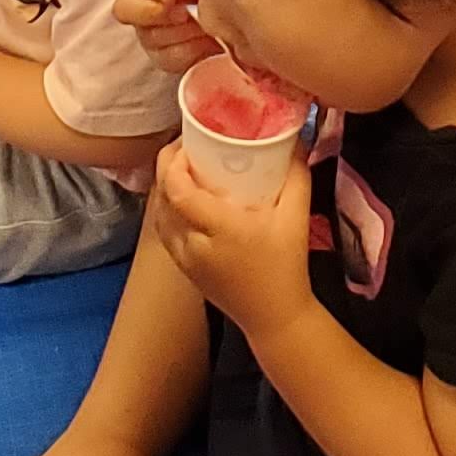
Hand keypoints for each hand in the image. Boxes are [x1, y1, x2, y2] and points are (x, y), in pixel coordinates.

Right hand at [115, 0, 215, 73]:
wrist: (237, 21)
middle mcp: (142, 8)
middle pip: (123, 9)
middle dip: (152, 13)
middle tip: (181, 13)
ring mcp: (150, 35)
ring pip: (150, 36)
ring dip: (180, 31)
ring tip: (203, 25)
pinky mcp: (164, 58)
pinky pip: (168, 57)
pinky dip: (190, 49)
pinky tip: (206, 41)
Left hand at [143, 136, 317, 332]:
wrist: (275, 317)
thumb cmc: (287, 266)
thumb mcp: (297, 217)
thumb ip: (297, 174)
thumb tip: (295, 138)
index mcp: (220, 230)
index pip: (179, 192)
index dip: (175, 164)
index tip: (190, 143)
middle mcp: (195, 246)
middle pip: (162, 200)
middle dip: (166, 167)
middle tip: (185, 147)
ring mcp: (185, 260)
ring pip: (158, 216)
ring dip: (164, 188)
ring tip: (183, 167)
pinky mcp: (184, 269)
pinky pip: (164, 231)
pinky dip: (166, 209)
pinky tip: (182, 197)